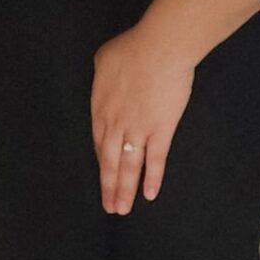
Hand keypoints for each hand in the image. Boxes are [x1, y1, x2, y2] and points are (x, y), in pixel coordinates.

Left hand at [90, 22, 194, 212]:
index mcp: (100, 107)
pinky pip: (155, 161)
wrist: (158, 51)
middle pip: (109, 161)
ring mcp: (138, 130)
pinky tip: (149, 195)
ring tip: (122, 210)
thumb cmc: (131, 49)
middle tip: (109, 207)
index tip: (102, 177)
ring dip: (125, 190)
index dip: (101, 161)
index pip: (98, 141)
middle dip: (109, 186)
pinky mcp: (161, 132)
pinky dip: (152, 179)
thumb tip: (105, 83)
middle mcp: (116, 124)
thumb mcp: (104, 59)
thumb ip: (101, 78)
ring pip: (129, 167)